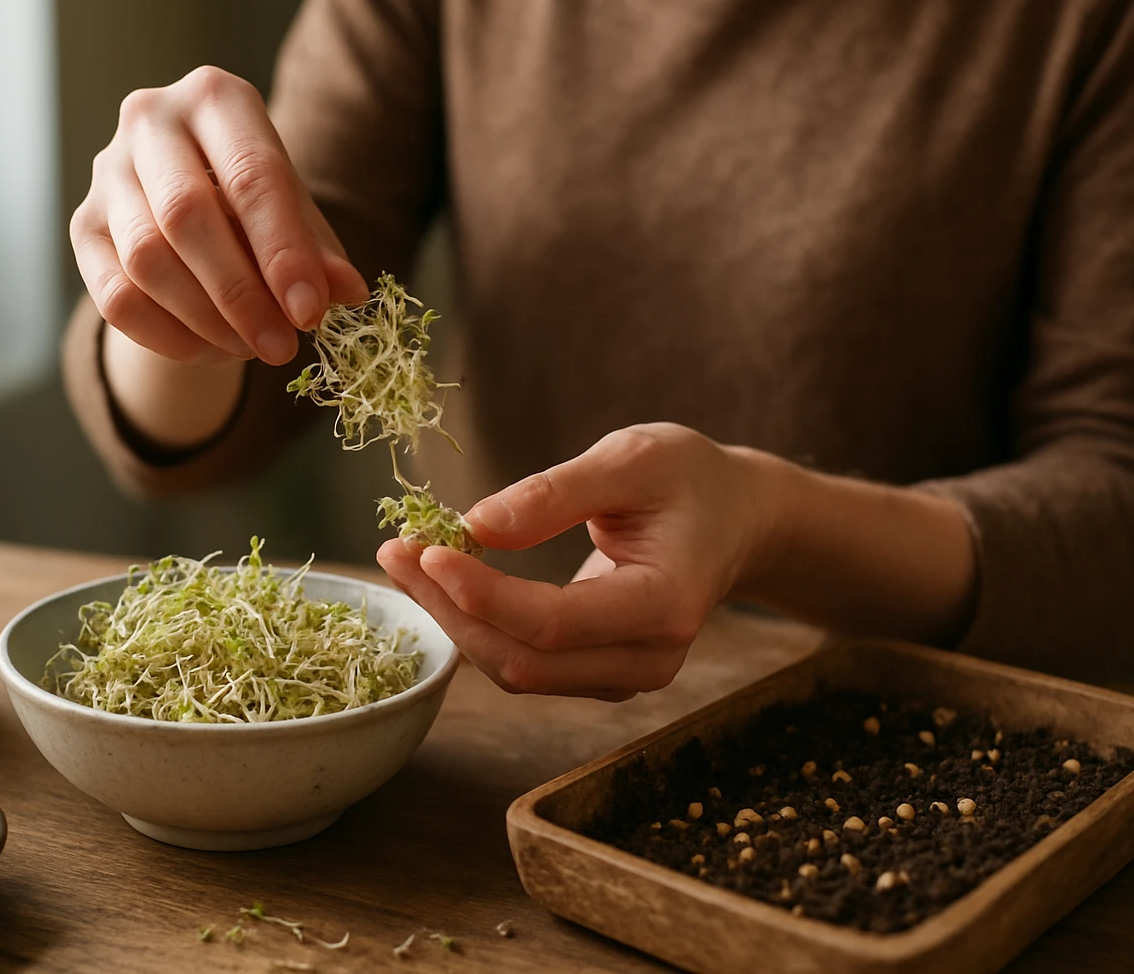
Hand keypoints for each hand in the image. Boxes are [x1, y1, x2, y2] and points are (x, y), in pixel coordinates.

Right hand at [69, 66, 368, 366]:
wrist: (189, 201)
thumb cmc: (253, 200)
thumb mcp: (295, 214)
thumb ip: (318, 250)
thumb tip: (347, 292)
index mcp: (215, 98)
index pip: (252, 175)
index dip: (282, 251)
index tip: (309, 312)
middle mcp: (149, 120)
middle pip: (186, 214)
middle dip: (240, 293)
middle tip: (281, 346)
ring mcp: (106, 172)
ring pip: (146, 259)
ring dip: (205, 319)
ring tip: (251, 348)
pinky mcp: (82, 225)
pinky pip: (115, 296)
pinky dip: (167, 336)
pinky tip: (211, 351)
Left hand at [378, 423, 772, 699]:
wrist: (737, 519)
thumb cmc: (690, 479)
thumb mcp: (632, 458)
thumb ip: (556, 493)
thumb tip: (476, 525)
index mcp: (664, 605)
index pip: (552, 624)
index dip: (482, 594)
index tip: (426, 550)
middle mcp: (647, 659)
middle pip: (523, 662)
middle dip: (450, 609)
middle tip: (395, 551)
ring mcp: (624, 676)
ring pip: (516, 671)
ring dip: (455, 619)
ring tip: (406, 560)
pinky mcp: (599, 673)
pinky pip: (525, 663)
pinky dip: (478, 624)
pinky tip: (444, 580)